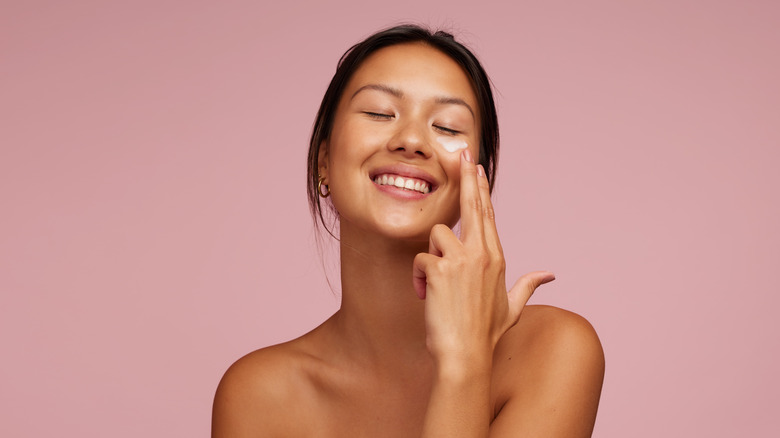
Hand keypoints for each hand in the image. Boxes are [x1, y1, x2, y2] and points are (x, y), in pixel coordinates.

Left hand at [412, 149, 554, 365]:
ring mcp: (462, 259)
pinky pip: (421, 258)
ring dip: (431, 257)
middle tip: (461, 153)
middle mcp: (482, 254)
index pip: (488, 215)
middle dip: (467, 177)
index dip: (482, 189)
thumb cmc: (485, 333)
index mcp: (497, 258)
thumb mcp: (512, 307)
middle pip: (473, 206)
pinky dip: (419, 277)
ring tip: (434, 285)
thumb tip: (550, 274)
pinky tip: (425, 295)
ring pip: (438, 235)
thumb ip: (529, 285)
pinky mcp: (440, 268)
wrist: (466, 354)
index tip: (477, 168)